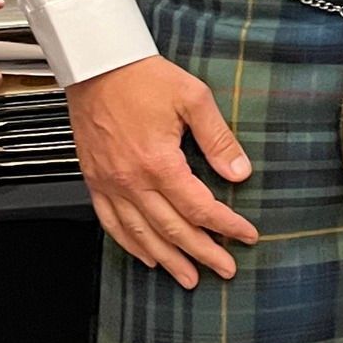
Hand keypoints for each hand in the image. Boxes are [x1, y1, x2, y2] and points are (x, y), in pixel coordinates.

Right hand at [66, 55, 258, 288]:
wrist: (97, 65)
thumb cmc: (144, 77)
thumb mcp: (193, 98)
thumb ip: (218, 138)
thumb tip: (240, 172)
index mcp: (159, 162)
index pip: (199, 207)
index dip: (226, 225)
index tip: (247, 236)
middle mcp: (131, 180)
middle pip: (173, 229)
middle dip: (202, 253)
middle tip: (226, 270)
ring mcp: (110, 183)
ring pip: (141, 234)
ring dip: (168, 259)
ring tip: (189, 278)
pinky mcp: (95, 180)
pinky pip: (111, 223)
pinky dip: (130, 244)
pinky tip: (146, 256)